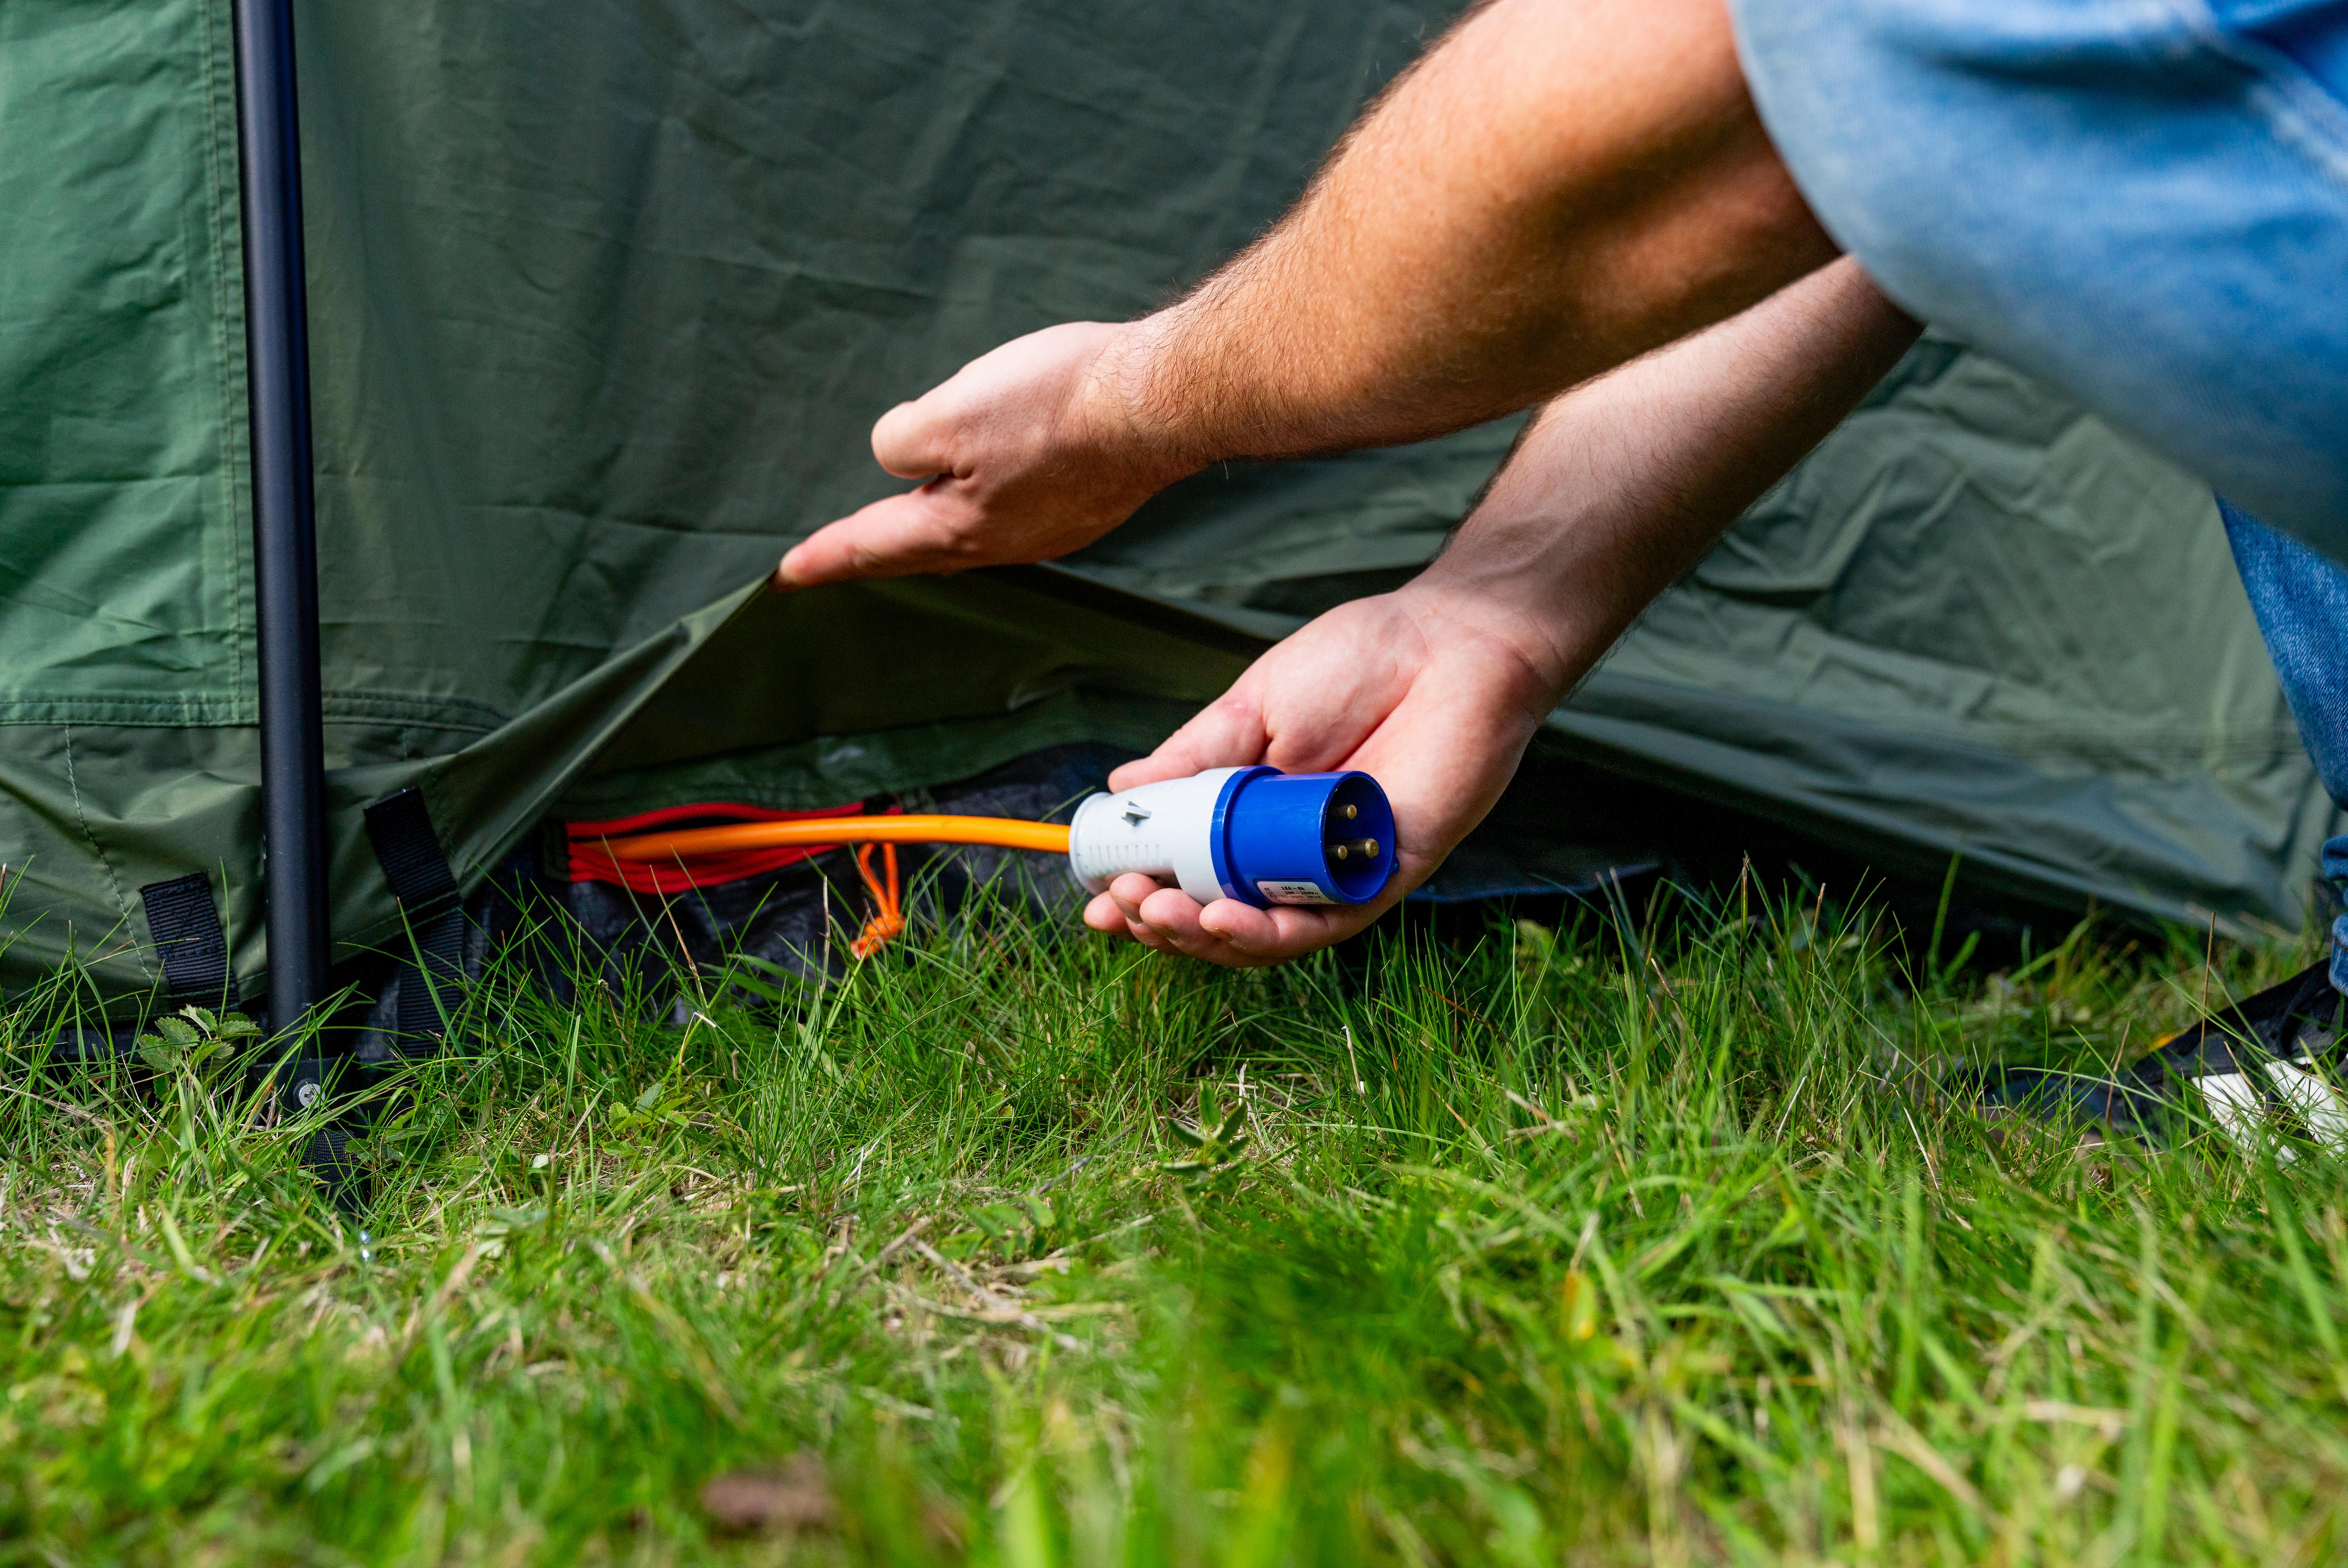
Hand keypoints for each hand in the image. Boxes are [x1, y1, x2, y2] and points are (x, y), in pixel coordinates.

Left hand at [776, 321, 1188, 586]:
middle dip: (877, 549)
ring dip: (933, 529)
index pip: (873, 542)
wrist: (1160, 404)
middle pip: (920, 549)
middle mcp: (1003, 542)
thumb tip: (900, 456)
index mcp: (958, 526)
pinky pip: (1015, 514)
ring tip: (905, 523)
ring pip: (971, 534)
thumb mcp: (951, 412)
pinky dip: (985, 507)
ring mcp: (1050, 529)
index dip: (827, 555)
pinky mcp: (1086, 505)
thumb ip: (904, 441)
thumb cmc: (1057, 405)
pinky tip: (989, 492)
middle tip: (839, 555)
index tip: (787, 573)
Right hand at [1084, 583, 1561, 965]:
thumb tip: (1121, 789)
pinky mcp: (1385, 878)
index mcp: (1256, 814)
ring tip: (1162, 917)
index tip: (1097, 898)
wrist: (1451, 642)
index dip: (1142, 893)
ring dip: (1205, 936)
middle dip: (1162, 922)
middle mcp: (1293, 853)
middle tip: (1122, 908)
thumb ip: (1194, 758)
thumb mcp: (1253, 706)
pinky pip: (1324, 925)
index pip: (1191, 873)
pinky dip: (1270, 931)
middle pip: (1218, 914)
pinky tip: (1224, 918)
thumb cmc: (1360, 661)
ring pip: (1265, 934)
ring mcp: (1338, 870)